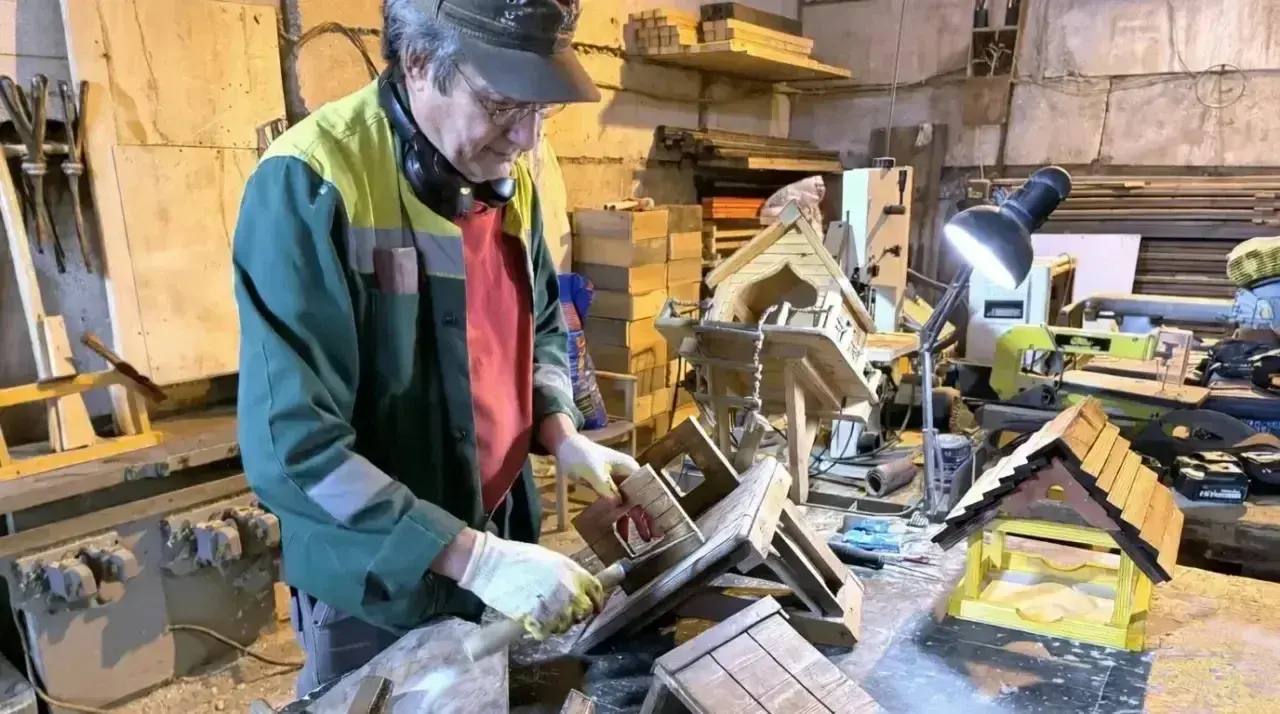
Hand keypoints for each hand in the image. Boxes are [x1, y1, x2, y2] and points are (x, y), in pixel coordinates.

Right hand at [457, 531, 603, 639]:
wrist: (490, 563)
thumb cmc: (517, 558)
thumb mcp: (550, 560)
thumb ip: (566, 575)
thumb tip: (576, 588)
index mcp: (572, 571)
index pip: (596, 591)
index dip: (596, 602)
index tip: (593, 609)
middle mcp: (568, 589)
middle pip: (583, 611)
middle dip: (575, 615)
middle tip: (561, 615)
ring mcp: (554, 604)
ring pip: (565, 625)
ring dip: (556, 625)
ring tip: (544, 618)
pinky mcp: (537, 617)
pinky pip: (545, 632)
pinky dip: (539, 631)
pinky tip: (531, 623)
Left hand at [554, 434, 655, 541]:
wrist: (566, 449)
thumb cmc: (582, 455)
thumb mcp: (593, 472)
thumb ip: (606, 487)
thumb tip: (618, 504)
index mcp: (630, 469)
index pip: (646, 489)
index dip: (652, 505)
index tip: (657, 522)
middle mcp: (628, 477)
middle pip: (640, 499)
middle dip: (645, 517)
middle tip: (653, 536)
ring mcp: (618, 484)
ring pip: (629, 505)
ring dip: (634, 520)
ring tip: (642, 539)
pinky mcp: (608, 490)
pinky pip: (617, 506)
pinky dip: (619, 518)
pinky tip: (621, 533)